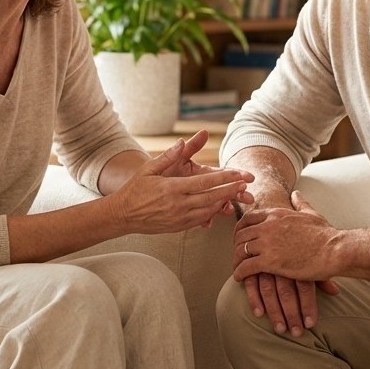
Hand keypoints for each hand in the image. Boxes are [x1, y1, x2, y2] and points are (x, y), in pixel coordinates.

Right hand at [109, 135, 253, 233]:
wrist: (123, 215)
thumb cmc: (135, 189)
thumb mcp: (148, 169)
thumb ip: (167, 156)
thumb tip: (182, 141)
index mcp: (172, 188)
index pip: (204, 183)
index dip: (224, 178)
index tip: (239, 174)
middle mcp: (178, 205)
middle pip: (211, 198)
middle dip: (231, 191)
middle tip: (246, 184)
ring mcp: (179, 218)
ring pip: (208, 211)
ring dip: (224, 202)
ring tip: (238, 194)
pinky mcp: (178, 227)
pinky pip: (200, 220)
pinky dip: (212, 212)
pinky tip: (220, 206)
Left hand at [234, 190, 339, 335]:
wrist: (335, 250)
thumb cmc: (326, 234)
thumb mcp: (311, 213)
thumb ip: (300, 203)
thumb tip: (295, 194)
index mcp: (275, 214)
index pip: (247, 219)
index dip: (240, 231)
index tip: (240, 240)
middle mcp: (267, 226)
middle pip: (240, 235)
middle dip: (236, 247)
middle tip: (237, 257)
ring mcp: (267, 243)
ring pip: (240, 251)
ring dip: (236, 261)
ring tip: (238, 269)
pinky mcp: (270, 261)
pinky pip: (245, 267)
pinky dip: (239, 273)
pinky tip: (240, 278)